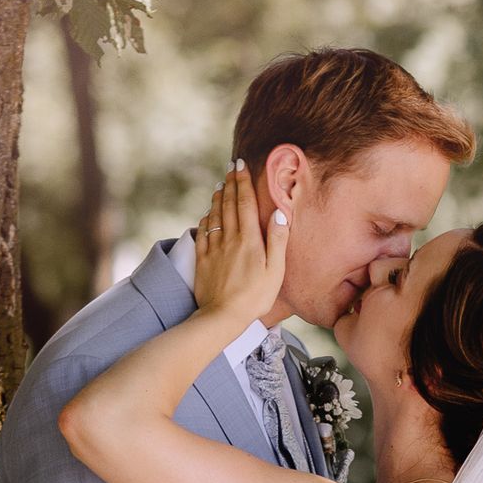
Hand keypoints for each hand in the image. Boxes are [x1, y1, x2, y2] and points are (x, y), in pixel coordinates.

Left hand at [192, 162, 285, 325]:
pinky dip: (206, 218)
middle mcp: (230, 238)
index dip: (244, 182)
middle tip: (231, 167)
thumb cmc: (255, 297)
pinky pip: (203, 232)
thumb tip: (279, 214)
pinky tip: (208, 214)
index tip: (241, 165)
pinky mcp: (203, 259)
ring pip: (215, 215)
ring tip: (221, 185)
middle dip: (231, 183)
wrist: (222, 316)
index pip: (246, 203)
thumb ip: (277, 241)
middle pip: (230, 204)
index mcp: (249, 239)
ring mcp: (214, 248)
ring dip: (219, 197)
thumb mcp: (275, 272)